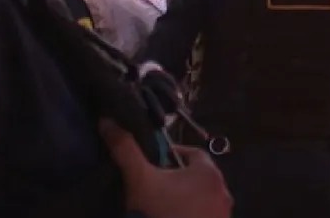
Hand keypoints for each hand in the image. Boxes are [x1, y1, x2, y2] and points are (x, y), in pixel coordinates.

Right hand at [100, 120, 231, 217]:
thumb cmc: (158, 213)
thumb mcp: (139, 180)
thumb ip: (125, 149)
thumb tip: (107, 121)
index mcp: (209, 172)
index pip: (192, 153)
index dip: (173, 155)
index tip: (156, 162)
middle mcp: (223, 191)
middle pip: (198, 176)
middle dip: (179, 178)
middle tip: (156, 186)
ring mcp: (223, 213)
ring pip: (202, 198)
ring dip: (186, 198)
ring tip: (162, 206)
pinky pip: (204, 215)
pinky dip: (192, 214)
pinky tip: (171, 216)